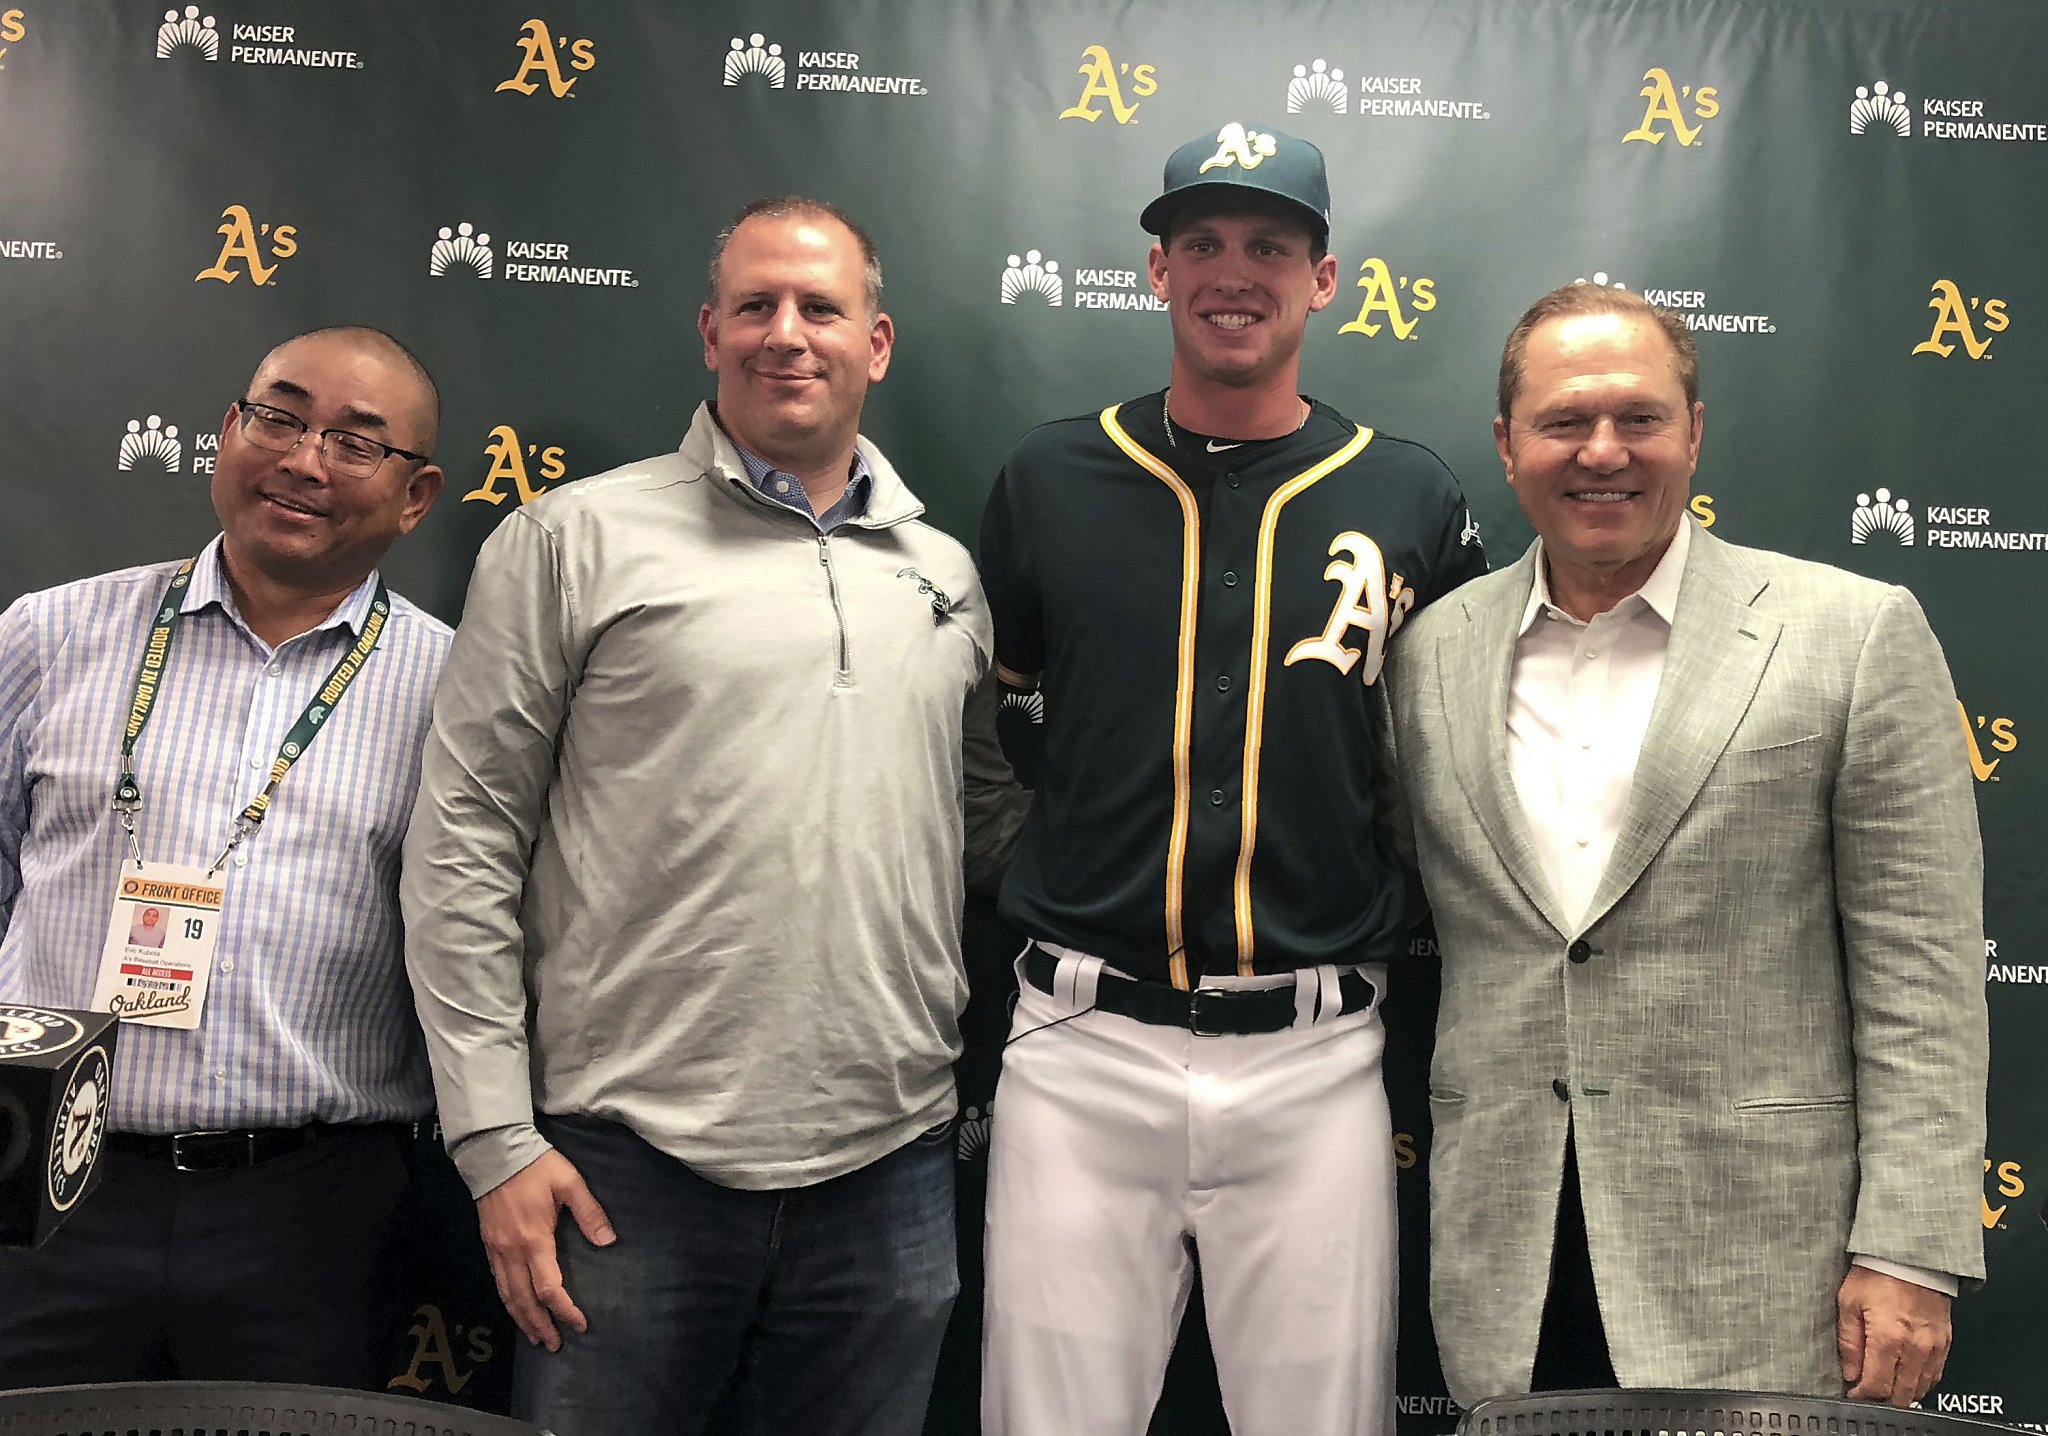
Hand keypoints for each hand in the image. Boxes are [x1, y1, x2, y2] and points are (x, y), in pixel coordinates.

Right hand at [476, 1149, 615, 1350]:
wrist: (494, 1152)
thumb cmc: (536, 1166)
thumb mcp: (569, 1182)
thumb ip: (589, 1213)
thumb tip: (608, 1241)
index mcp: (534, 1240)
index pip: (549, 1288)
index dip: (564, 1310)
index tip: (580, 1324)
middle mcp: (511, 1251)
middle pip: (524, 1300)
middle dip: (540, 1325)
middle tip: (556, 1345)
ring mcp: (496, 1250)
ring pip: (507, 1295)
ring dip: (522, 1319)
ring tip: (537, 1337)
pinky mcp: (488, 1245)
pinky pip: (498, 1282)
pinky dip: (508, 1301)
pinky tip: (517, 1308)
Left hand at [1837, 1265, 1951, 1404]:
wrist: (1911, 1256)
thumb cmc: (1878, 1273)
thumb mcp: (1849, 1303)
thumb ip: (1849, 1342)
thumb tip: (1850, 1372)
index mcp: (1888, 1338)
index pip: (1877, 1386)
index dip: (1862, 1396)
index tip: (1853, 1393)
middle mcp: (1915, 1347)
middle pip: (1901, 1394)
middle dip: (1881, 1398)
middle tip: (1866, 1391)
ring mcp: (1934, 1347)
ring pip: (1920, 1389)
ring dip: (1901, 1393)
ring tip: (1884, 1384)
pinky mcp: (1945, 1343)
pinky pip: (1935, 1376)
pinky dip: (1920, 1382)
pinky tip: (1905, 1376)